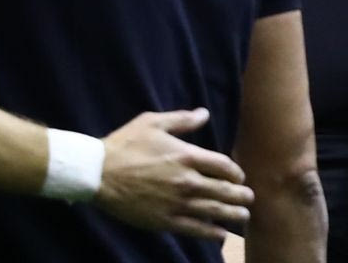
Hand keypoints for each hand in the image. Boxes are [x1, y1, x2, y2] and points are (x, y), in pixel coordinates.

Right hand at [94, 107, 253, 240]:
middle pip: (223, 190)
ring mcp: (175, 202)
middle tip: (250, 198)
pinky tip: (220, 234)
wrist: (98, 173)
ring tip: (244, 217)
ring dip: (232, 215)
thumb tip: (204, 113)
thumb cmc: (125, 144)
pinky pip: (193, 228)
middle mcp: (186, 181)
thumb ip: (182, 120)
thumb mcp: (154, 122)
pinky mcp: (163, 220)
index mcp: (186, 156)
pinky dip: (210, 232)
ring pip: (213, 211)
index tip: (239, 176)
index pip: (223, 166)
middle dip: (241, 195)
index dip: (236, 172)